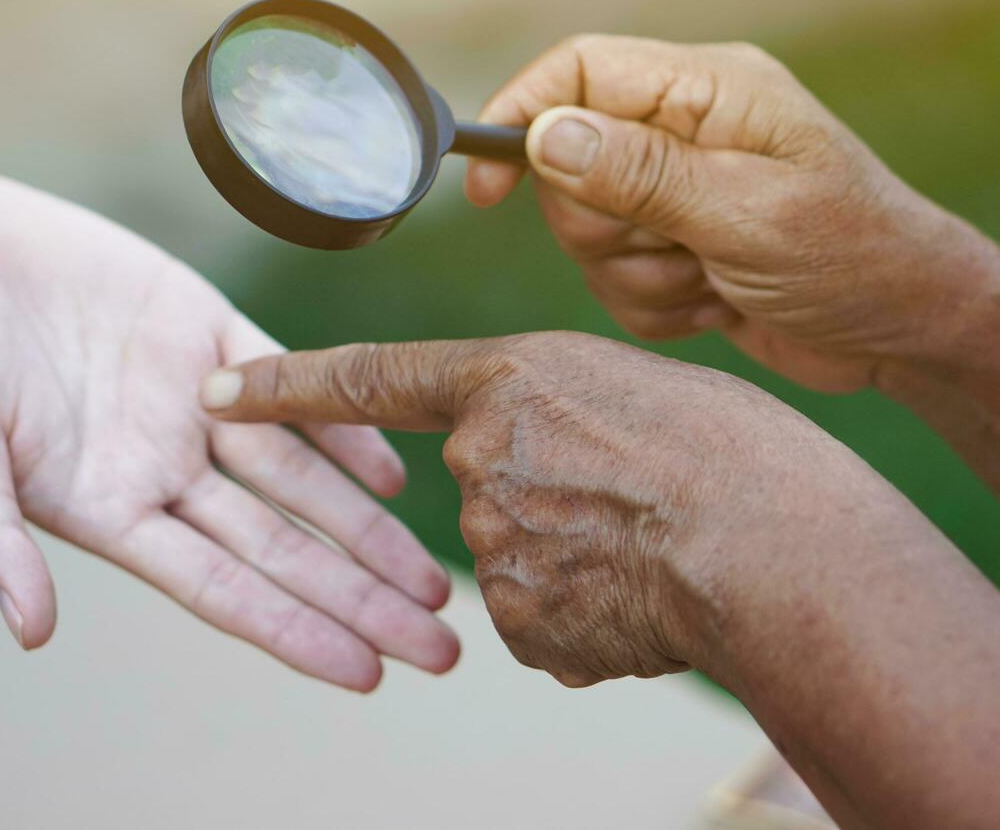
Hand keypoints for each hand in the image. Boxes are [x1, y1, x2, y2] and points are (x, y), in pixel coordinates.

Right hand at [0, 170, 457, 689]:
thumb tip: (28, 630)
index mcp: (108, 509)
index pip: (222, 589)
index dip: (295, 630)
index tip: (367, 672)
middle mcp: (164, 467)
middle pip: (284, 547)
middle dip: (361, 598)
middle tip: (440, 646)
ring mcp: (192, 401)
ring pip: (303, 476)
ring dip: (371, 526)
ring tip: (434, 577)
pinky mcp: (207, 329)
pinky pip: (291, 381)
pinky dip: (344, 422)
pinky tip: (394, 468)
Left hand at [199, 331, 878, 687]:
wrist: (781, 546)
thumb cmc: (735, 449)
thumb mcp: (635, 385)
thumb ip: (558, 413)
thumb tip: (545, 481)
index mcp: (510, 377)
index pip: (370, 378)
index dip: (288, 384)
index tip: (217, 391)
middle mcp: (482, 456)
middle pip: (484, 483)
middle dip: (542, 493)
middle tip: (631, 493)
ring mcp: (496, 543)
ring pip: (520, 555)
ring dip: (573, 557)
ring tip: (654, 544)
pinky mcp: (523, 623)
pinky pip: (545, 617)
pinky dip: (588, 612)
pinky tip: (645, 596)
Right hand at [466, 35, 999, 391]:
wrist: (909, 333)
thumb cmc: (855, 258)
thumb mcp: (748, 214)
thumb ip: (643, 173)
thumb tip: (545, 134)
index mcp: (709, 92)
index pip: (582, 71)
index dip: (523, 115)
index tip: (485, 187)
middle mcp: (686, 132)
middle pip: (568, 164)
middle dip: (609, 227)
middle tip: (680, 247)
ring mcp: (679, 193)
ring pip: (588, 235)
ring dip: (642, 276)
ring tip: (715, 281)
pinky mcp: (678, 249)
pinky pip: (615, 283)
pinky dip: (658, 307)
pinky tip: (719, 306)